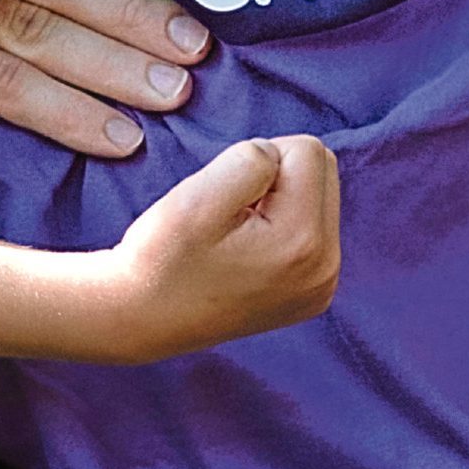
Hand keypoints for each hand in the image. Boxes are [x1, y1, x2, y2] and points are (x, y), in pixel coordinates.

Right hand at [95, 135, 340, 364]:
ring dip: (280, 197)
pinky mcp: (313, 291)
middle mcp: (325, 268)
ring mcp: (322, 285)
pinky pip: (313, 226)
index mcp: (304, 242)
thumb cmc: (163, 258)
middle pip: (323, 170)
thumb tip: (279, 156)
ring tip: (237, 230)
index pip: (308, 150)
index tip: (227, 197)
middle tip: (232, 210)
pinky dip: (282, 222)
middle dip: (277, 174)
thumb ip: (251, 160)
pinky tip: (248, 248)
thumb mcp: (199, 197)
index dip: (260, 158)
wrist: (142, 319)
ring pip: (318, 195)